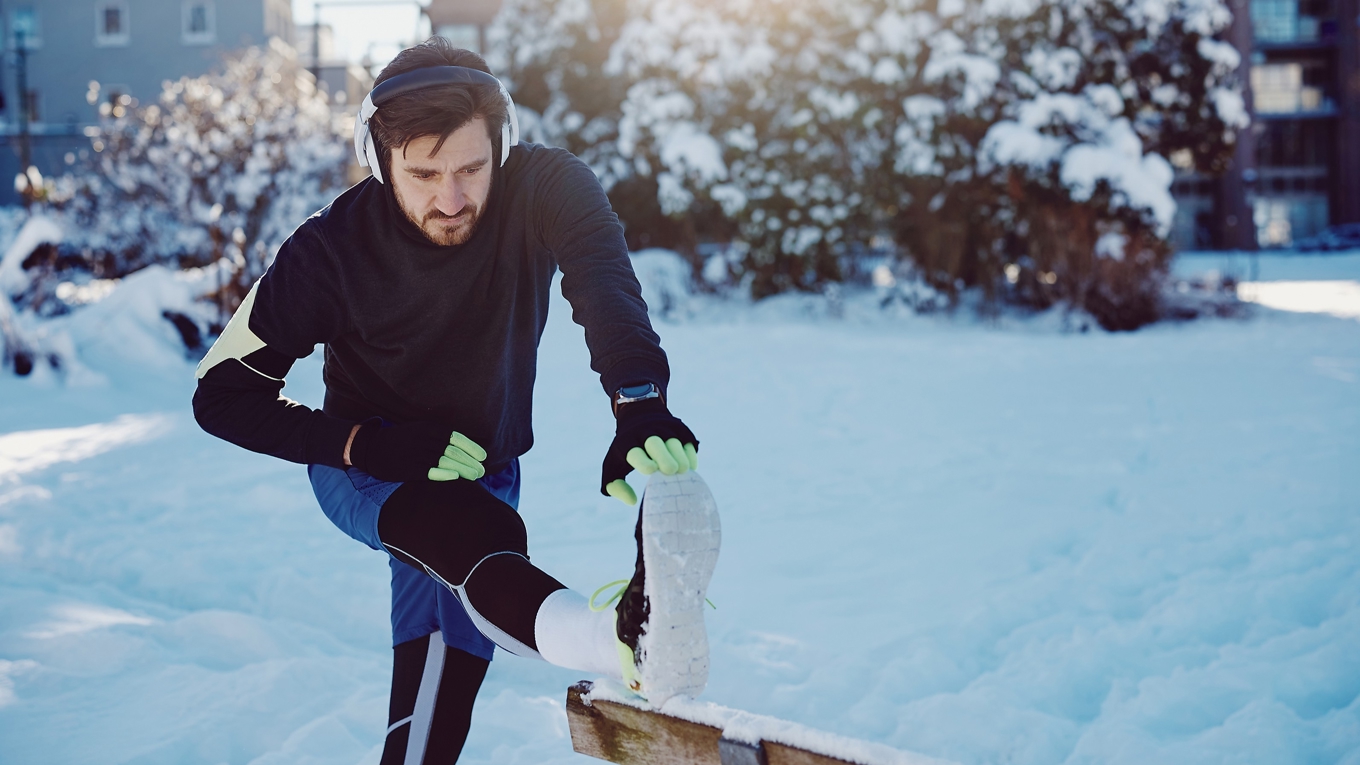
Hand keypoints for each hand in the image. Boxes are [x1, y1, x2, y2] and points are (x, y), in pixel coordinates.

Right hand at [348, 419, 486, 482]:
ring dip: (464, 470)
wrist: (372, 447)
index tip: (484, 456)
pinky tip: (455, 477)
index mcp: (429, 429)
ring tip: (475, 477)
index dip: (472, 448)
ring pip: (446, 462)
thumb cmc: (402, 440)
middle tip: (482, 471)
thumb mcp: (420, 431)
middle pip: (454, 451)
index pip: (457, 438)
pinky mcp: (409, 468)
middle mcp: (425, 440)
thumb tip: (462, 448)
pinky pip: (430, 471)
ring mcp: (416, 454)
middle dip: (471, 462)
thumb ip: (438, 437)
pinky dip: (444, 474)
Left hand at [600, 398, 698, 504]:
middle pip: (656, 444)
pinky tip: (688, 467)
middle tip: (671, 471)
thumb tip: (632, 501)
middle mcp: (646, 433)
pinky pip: (688, 444)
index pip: (636, 453)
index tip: (651, 471)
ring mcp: (665, 429)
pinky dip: (690, 456)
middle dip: (665, 459)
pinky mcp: (680, 429)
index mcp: (627, 443)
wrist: (639, 414)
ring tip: (681, 472)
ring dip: (680, 460)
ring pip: (675, 444)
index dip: (645, 463)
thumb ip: (616, 487)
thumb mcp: (613, 465)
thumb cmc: (626, 449)